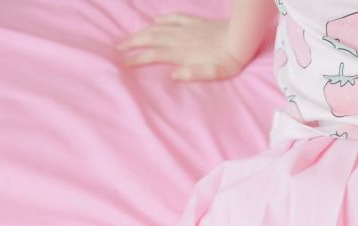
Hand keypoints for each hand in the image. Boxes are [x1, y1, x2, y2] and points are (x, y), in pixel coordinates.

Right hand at [115, 13, 249, 80]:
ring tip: (130, 36)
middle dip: (132, 43)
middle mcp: (179, 38)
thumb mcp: (211, 73)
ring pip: (157, 27)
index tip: (124, 63)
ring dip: (142, 31)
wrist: (239, 39)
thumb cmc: (226, 61)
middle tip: (118, 48)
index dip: (137, 59)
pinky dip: (162, 18)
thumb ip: (192, 74)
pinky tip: (156, 19)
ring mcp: (185, 28)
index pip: (153, 55)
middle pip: (150, 38)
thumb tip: (173, 75)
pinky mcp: (193, 22)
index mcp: (181, 53)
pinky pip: (173, 17)